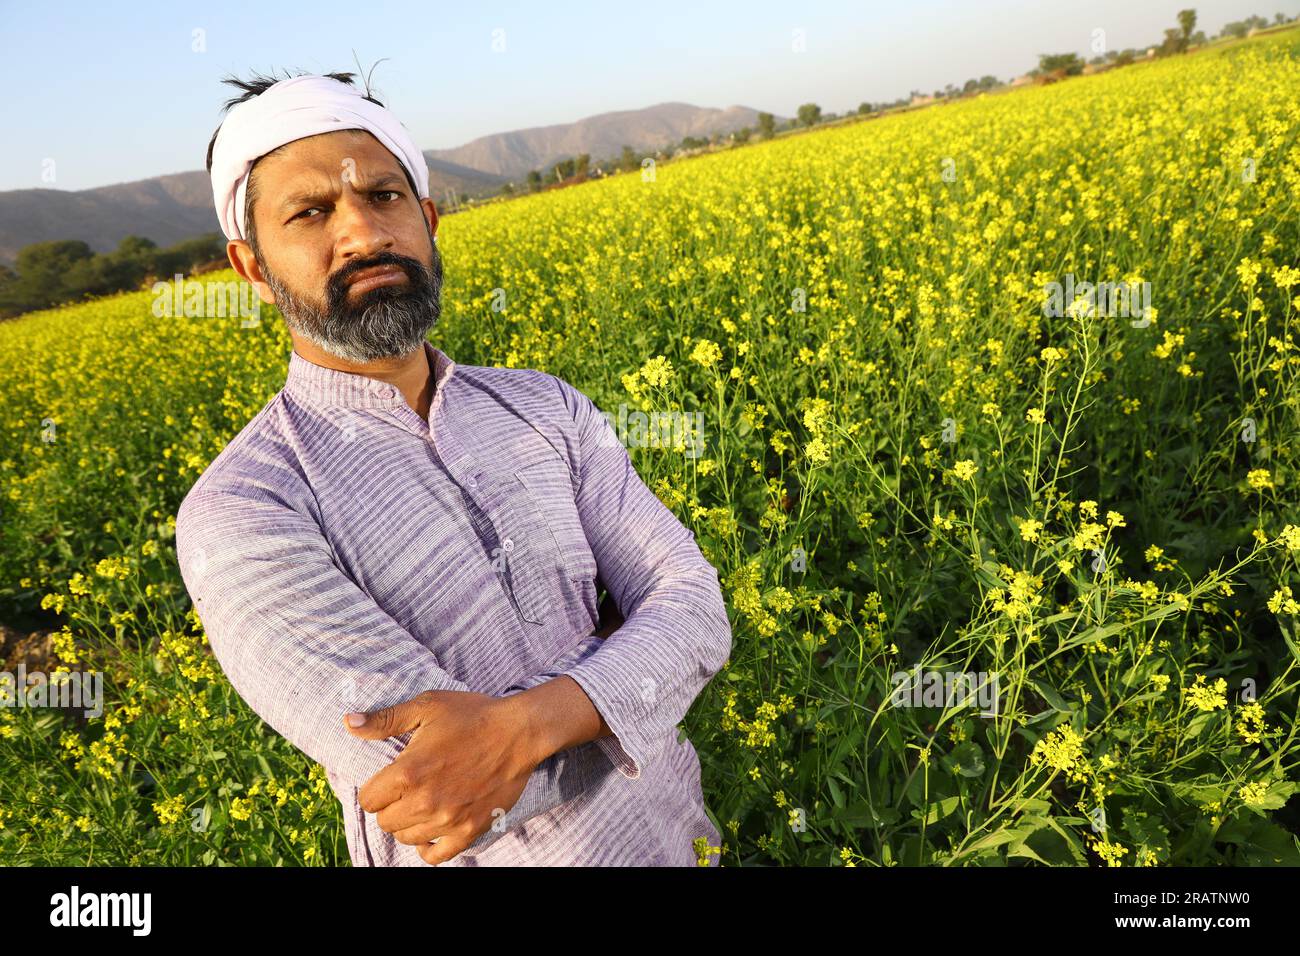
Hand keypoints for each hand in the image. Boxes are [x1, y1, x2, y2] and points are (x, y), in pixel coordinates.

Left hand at [345, 689, 539, 864]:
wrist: (519, 731)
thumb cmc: (472, 715)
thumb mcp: (426, 707)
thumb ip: (384, 719)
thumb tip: (349, 722)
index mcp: (408, 772)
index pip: (368, 799)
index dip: (375, 788)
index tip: (389, 778)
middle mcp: (424, 801)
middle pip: (385, 822)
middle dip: (390, 805)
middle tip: (407, 789)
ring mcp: (447, 819)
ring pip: (406, 838)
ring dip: (408, 823)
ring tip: (422, 803)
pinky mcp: (469, 830)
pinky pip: (435, 856)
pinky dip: (428, 846)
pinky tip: (432, 828)